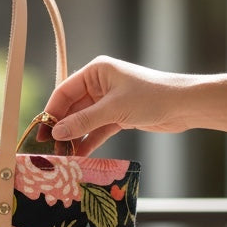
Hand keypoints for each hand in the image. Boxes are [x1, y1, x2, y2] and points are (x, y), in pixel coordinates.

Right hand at [43, 56, 193, 155]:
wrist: (185, 105)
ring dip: (74, 137)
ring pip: (83, 121)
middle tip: (49, 148)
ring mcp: (108, 101)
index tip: (41, 131)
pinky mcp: (118, 116)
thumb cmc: (151, 97)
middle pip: (72, 108)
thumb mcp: (114, 109)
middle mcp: (100, 84)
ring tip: (63, 155)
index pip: (64, 92)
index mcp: (96, 72)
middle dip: (62, 128)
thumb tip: (57, 133)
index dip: (51, 112)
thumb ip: (84, 121)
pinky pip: (96, 129)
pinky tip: (79, 155)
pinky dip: (88, 141)